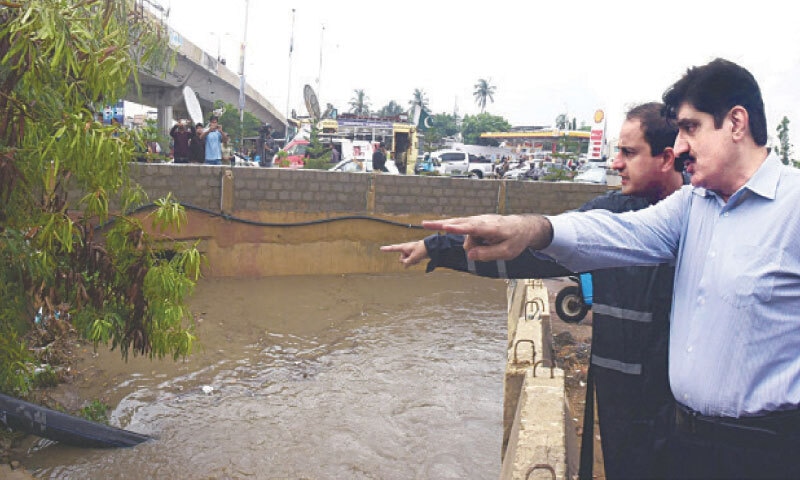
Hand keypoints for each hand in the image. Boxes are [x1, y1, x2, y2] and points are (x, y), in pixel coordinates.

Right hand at [380, 240, 428, 266]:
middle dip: (406, 261)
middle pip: (401, 259)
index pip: (394, 248)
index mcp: (405, 247)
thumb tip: (404, 266)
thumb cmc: (423, 249)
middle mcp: (406, 250)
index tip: (381, 248)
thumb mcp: (414, 257)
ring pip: (406, 261)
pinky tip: (419, 260)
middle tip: (413, 258)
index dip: (387, 249)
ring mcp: (410, 253)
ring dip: (411, 262)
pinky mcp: (414, 255)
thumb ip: (408, 262)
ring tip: (418, 258)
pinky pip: (411, 261)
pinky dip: (414, 262)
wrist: (432, 247)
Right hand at [422, 214, 551, 260]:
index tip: (445, 227)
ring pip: (465, 233)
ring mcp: (479, 220)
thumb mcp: (506, 253)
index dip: (457, 228)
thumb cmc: (516, 240)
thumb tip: (469, 255)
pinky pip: (466, 231)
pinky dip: (469, 239)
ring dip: (473, 244)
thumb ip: (487, 254)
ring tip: (492, 245)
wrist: (523, 227)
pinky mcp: (477, 222)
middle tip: (425, 224)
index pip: (471, 228)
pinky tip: (477, 242)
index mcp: (491, 228)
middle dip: (447, 228)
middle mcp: (482, 221)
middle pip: (461, 227)